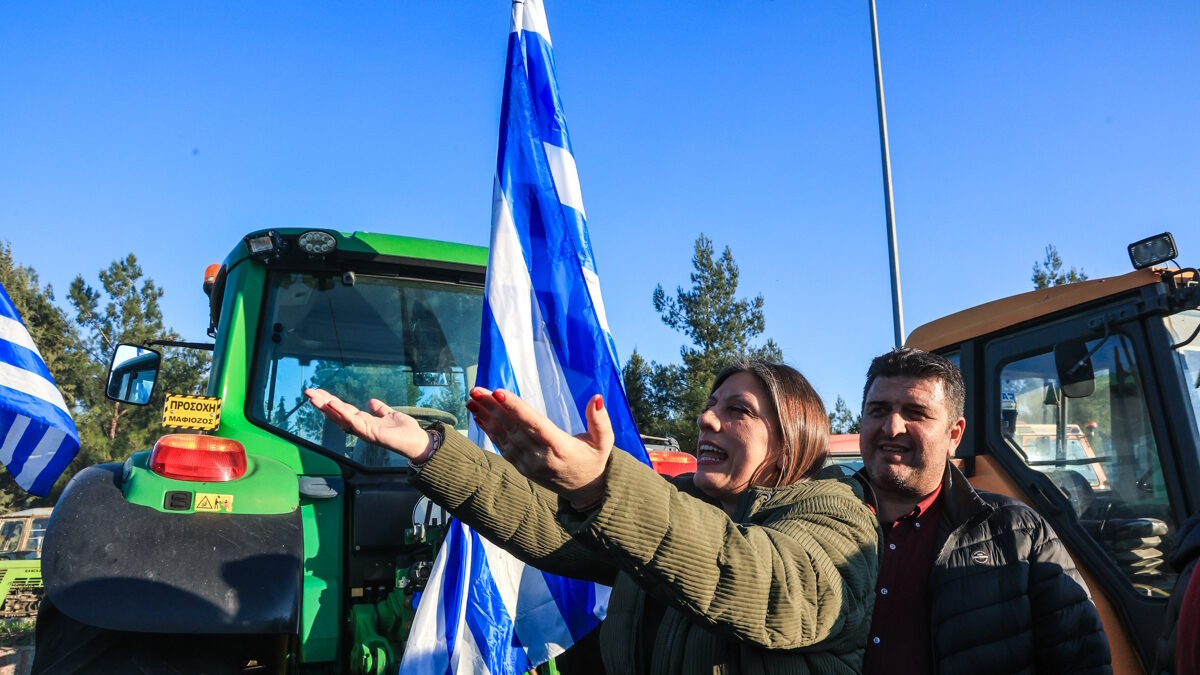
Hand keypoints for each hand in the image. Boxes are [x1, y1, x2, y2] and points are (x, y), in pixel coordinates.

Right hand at [304, 389, 435, 462]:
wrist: (417, 442)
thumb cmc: (404, 432)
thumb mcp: (390, 415)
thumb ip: (380, 409)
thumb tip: (371, 401)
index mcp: (364, 421)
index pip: (343, 409)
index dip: (330, 401)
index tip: (318, 392)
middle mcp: (361, 427)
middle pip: (337, 413)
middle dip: (322, 403)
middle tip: (308, 392)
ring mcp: (364, 430)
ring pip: (341, 417)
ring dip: (327, 407)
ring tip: (314, 397)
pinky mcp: (370, 433)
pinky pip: (354, 422)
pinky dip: (343, 413)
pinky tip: (333, 405)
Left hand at [467, 388, 612, 508]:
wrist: (586, 492)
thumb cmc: (595, 460)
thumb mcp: (604, 442)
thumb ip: (600, 421)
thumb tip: (597, 398)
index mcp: (560, 448)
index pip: (535, 425)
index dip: (516, 408)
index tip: (498, 393)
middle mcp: (541, 457)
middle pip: (513, 428)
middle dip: (493, 408)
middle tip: (476, 390)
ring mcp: (529, 464)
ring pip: (504, 437)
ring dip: (487, 417)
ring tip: (472, 399)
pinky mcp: (522, 468)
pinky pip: (503, 447)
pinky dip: (490, 430)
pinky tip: (479, 416)